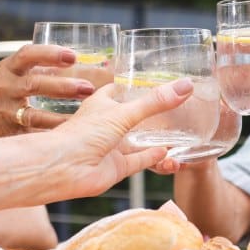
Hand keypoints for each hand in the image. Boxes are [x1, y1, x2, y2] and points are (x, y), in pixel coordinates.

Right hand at [0, 44, 95, 136]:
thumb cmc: (5, 94)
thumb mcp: (16, 75)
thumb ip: (42, 70)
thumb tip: (87, 68)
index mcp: (9, 68)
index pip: (27, 54)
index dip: (50, 53)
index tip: (72, 56)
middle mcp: (5, 87)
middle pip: (34, 84)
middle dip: (63, 86)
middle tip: (88, 88)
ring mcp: (6, 111)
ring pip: (33, 114)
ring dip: (61, 115)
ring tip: (86, 115)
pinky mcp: (9, 132)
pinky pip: (33, 134)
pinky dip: (52, 135)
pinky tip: (72, 136)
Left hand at [44, 79, 193, 197]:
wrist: (63, 169)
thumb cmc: (83, 133)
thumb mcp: (123, 113)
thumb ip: (154, 103)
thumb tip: (186, 86)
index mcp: (102, 104)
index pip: (119, 90)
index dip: (134, 86)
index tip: (154, 81)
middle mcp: (106, 125)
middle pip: (132, 117)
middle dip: (150, 114)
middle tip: (175, 108)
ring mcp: (111, 147)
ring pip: (138, 141)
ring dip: (155, 138)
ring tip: (180, 132)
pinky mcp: (116, 167)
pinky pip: (138, 161)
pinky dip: (152, 157)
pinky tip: (167, 152)